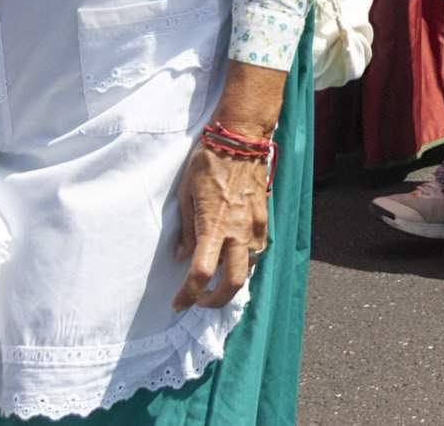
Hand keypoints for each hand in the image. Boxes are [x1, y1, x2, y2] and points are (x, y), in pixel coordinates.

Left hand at [172, 143, 271, 310]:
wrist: (241, 139)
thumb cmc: (208, 162)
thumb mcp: (186, 193)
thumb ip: (185, 229)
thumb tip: (182, 256)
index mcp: (213, 226)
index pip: (201, 273)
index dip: (188, 295)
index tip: (178, 304)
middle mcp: (237, 231)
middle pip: (233, 282)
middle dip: (217, 300)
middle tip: (202, 301)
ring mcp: (254, 225)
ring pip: (249, 266)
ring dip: (233, 277)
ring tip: (217, 275)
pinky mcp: (264, 216)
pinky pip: (258, 247)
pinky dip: (246, 258)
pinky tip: (235, 252)